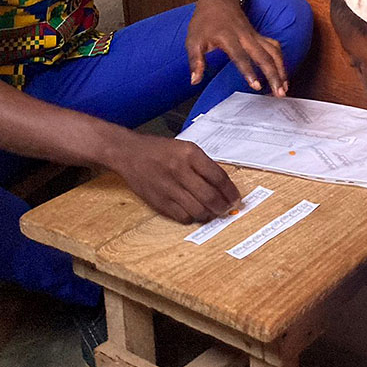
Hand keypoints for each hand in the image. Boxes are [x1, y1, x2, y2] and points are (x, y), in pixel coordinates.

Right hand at [115, 133, 240, 222]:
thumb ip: (204, 165)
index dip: (231, 191)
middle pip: (210, 197)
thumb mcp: (186, 148)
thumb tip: (224, 186)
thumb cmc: (160, 150)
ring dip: (210, 214)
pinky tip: (195, 212)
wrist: (129, 154)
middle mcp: (179, 171)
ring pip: (198, 210)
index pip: (218, 177)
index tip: (236, 198)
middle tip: (228, 208)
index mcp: (190, 154)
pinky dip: (193, 217)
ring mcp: (168, 188)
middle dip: (223, 206)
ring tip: (213, 212)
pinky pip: (182, 217)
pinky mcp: (159, 202)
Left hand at [187, 0, 287, 95]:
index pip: (241, 56)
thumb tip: (195, 81)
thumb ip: (195, 61)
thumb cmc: (204, 21)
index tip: (256, 86)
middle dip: (274, 75)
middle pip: (264, 56)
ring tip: (285, 88)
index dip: (249, 71)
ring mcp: (255, 36)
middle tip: (280, 94)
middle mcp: (246, 37)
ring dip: (282, 70)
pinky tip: (283, 75)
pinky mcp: (260, 36)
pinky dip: (281, 61)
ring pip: (274, 52)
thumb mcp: (193, 40)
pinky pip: (275, 48)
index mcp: (228, 38)